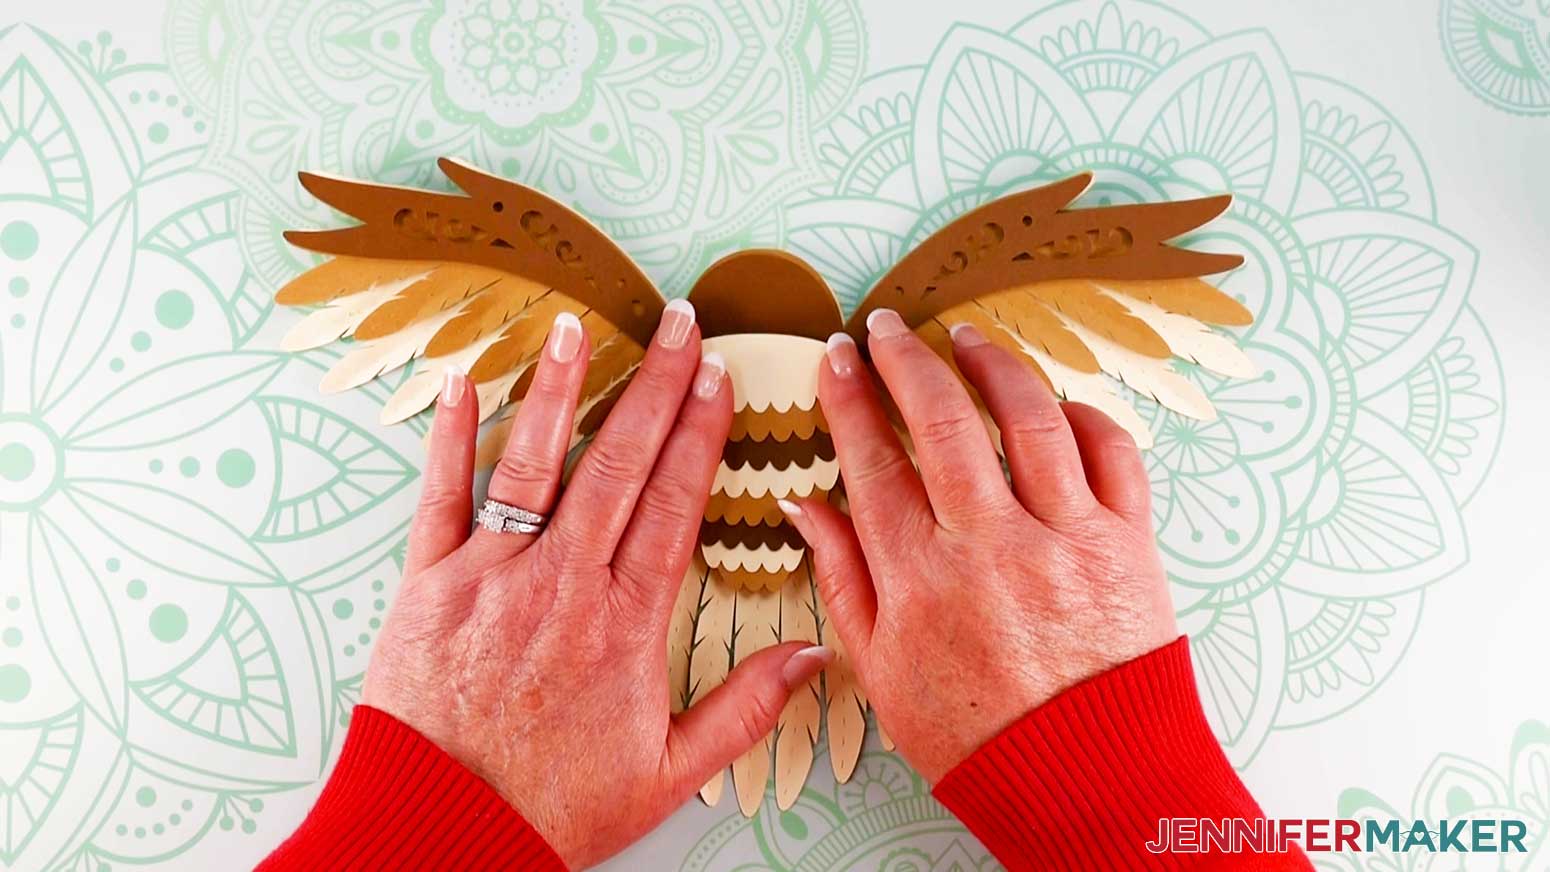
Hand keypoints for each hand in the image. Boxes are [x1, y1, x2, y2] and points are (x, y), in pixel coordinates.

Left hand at [363, 302, 828, 868]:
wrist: (441, 833)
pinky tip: (462, 385)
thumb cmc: (551, 807)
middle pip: (619, 464)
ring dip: (561, 390)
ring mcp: (493, 574)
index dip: (700, 434)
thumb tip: (814, 658)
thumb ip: (745, 710)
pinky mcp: (429, 584)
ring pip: (535, 464)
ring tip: (580, 328)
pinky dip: (450, 439)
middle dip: (655, 387)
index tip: (719, 378)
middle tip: (679, 324)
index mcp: (626, 621)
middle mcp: (563, 581)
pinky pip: (440, 497)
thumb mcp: (667, 774)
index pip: (673, 503)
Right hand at [781, 309, 1177, 783]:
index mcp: (921, 577)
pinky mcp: (1128, 544)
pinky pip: (1113, 454)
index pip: (873, 460)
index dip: (850, 398)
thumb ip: (842, 578)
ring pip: (1029, 418)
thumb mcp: (881, 670)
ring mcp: (1067, 538)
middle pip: (942, 420)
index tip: (837, 358)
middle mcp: (992, 544)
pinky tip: (1055, 405)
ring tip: (967, 338)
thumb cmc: (976, 735)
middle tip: (887, 328)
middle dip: (907, 359)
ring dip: (992, 365)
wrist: (1087, 784)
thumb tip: (804, 506)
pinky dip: (1084, 416)